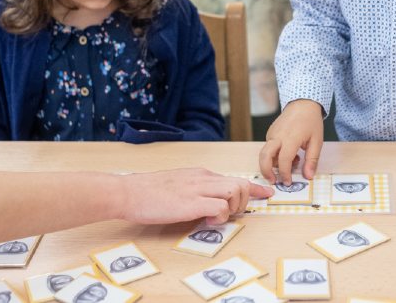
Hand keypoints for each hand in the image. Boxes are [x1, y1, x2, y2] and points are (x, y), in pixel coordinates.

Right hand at [115, 168, 272, 224]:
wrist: (128, 192)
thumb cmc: (148, 191)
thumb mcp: (178, 184)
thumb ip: (195, 190)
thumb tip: (207, 203)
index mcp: (200, 174)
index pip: (234, 178)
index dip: (254, 188)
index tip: (267, 193)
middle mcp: (203, 178)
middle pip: (241, 183)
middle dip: (245, 201)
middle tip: (231, 214)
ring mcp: (198, 189)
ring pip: (236, 190)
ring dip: (233, 208)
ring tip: (217, 217)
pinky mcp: (191, 203)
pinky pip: (220, 207)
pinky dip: (220, 216)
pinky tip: (208, 221)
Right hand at [258, 99, 323, 184]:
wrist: (302, 103)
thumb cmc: (311, 122)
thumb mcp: (317, 141)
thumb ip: (312, 160)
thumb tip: (308, 177)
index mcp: (290, 138)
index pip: (283, 160)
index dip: (285, 174)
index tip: (288, 182)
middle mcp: (277, 136)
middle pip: (264, 156)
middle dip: (266, 171)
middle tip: (273, 181)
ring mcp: (272, 134)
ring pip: (265, 153)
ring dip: (272, 164)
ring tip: (289, 165)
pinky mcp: (270, 132)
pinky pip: (268, 147)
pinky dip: (275, 155)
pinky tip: (289, 154)